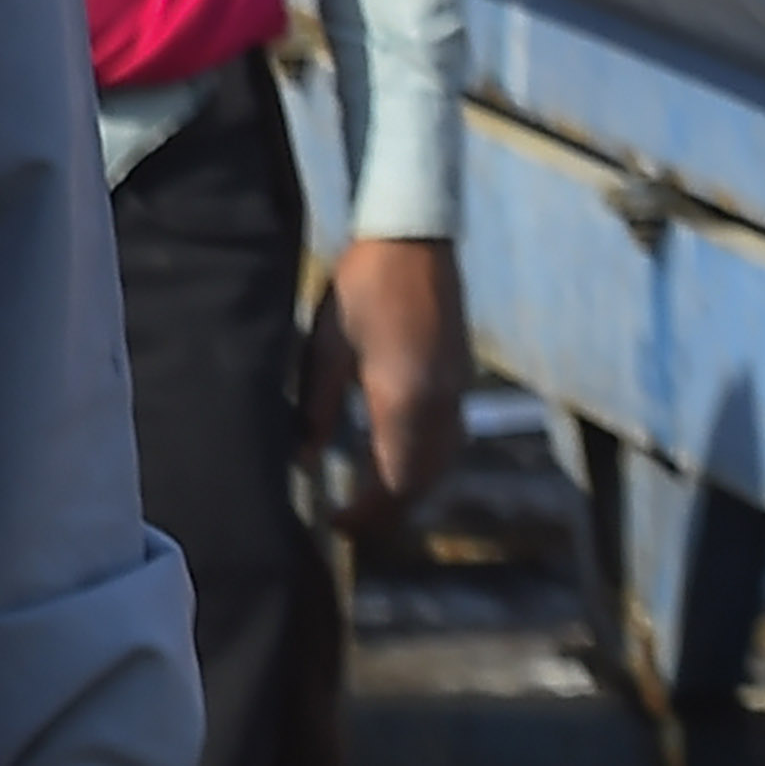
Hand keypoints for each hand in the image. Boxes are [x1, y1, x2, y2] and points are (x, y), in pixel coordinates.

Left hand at [304, 236, 469, 534]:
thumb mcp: (325, 346)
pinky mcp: (461, 376)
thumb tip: (303, 458)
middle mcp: (441, 405)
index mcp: (404, 402)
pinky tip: (402, 458)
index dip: (367, 512)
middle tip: (353, 521)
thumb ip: (316, 406)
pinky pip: (451, 438)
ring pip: (442, 463)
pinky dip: (428, 462)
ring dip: (411, 489)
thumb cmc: (361, 286)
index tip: (337, 526)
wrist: (414, 239)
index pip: (393, 482)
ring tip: (373, 498)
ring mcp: (458, 390)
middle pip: (422, 481)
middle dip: (390, 509)